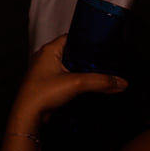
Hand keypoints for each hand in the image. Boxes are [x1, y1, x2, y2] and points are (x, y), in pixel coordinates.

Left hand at [9, 36, 127, 130]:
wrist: (29, 114)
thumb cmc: (42, 93)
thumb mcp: (77, 83)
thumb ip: (101, 81)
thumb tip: (120, 82)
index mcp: (49, 50)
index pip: (71, 37)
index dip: (85, 40)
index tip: (101, 44)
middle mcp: (45, 58)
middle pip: (72, 53)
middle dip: (87, 58)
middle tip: (104, 62)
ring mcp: (46, 71)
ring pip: (70, 67)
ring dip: (83, 71)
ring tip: (100, 73)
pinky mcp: (48, 84)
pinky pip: (67, 78)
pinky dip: (77, 80)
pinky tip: (88, 86)